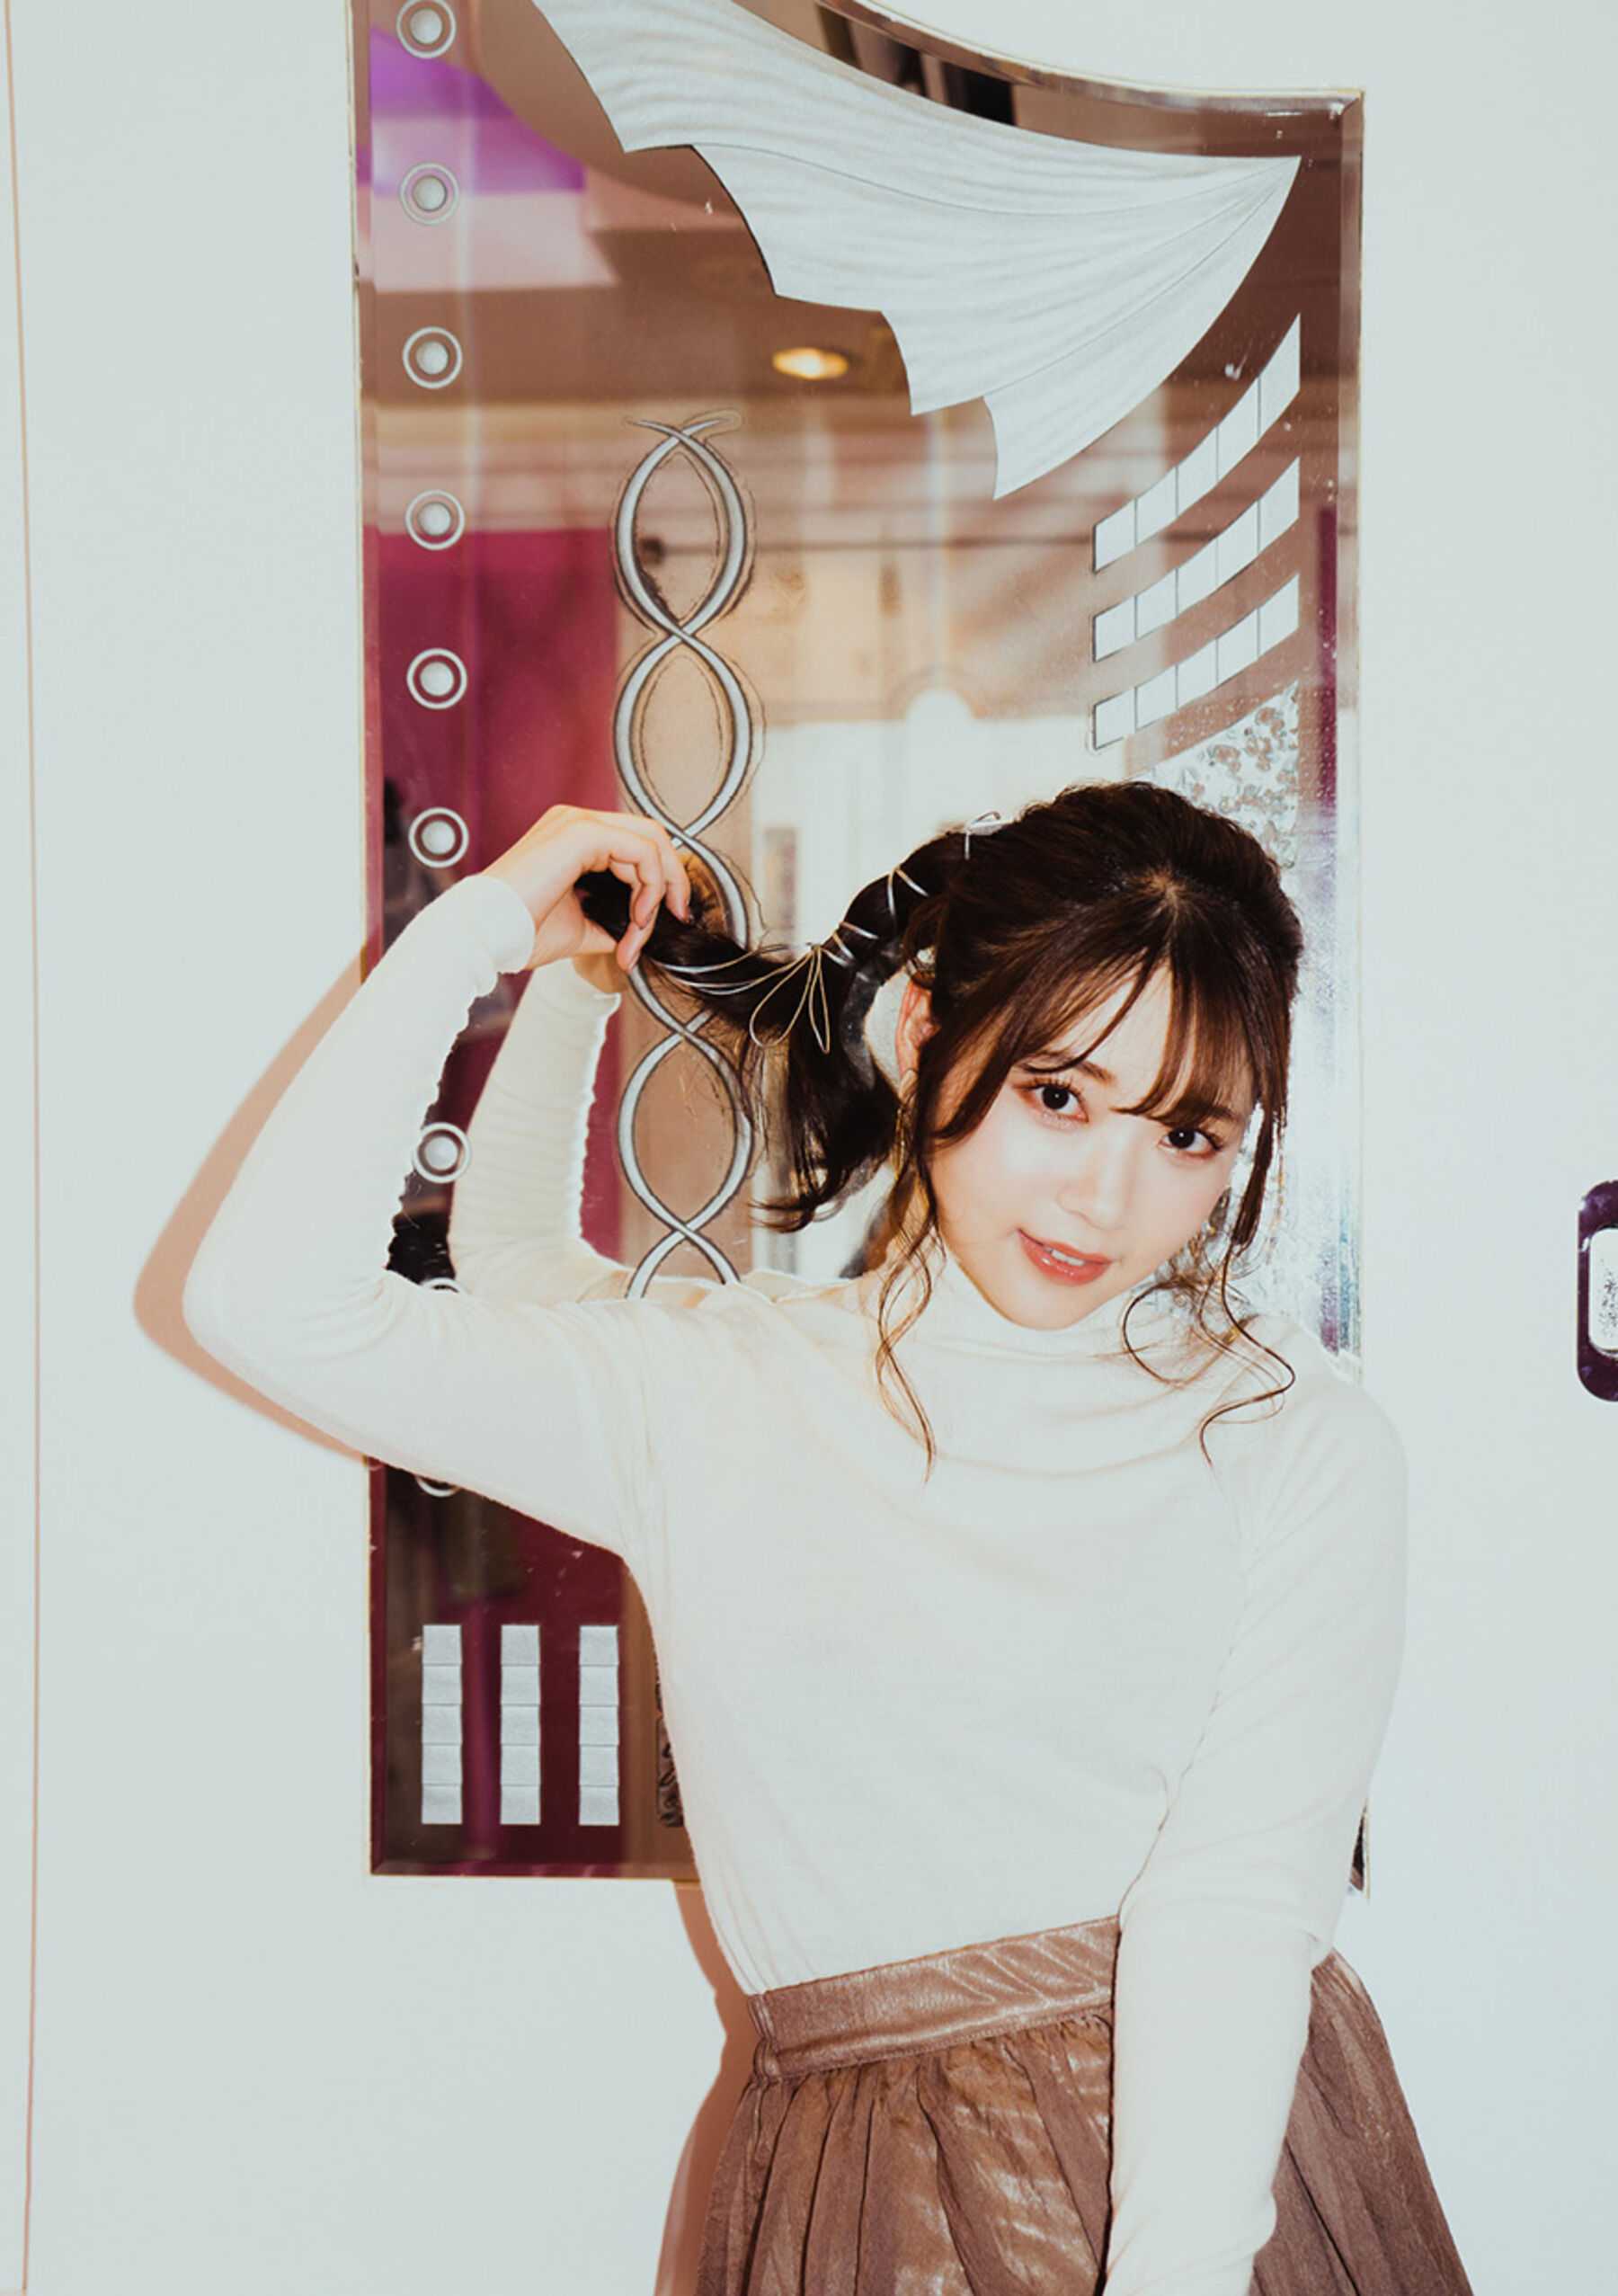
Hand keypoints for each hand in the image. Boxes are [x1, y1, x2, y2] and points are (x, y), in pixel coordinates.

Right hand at [479, 804, 692, 973]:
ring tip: (640, 930)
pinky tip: (636, 918)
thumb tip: (639, 933)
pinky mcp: (581, 833)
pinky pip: (641, 852)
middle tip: (678, 916)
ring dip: (659, 891)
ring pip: (651, 843)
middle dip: (673, 879)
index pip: (636, 844)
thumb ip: (612, 920)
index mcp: (573, 838)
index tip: (661, 921)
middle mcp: (576, 822)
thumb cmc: (519, 932)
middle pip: (651, 835)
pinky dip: (649, 887)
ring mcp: (578, 822)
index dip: (660, 881)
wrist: (485, 935)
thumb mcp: (580, 927)